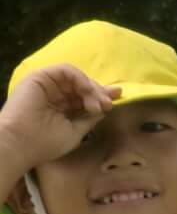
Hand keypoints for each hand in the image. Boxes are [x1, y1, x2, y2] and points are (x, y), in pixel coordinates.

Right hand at [0, 66, 121, 174]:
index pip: (84, 97)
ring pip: (77, 78)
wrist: (21, 143)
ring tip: (97, 104)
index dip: (100, 96)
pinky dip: (81, 79)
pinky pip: (66, 70)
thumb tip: (106, 106)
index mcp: (61, 107)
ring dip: (92, 89)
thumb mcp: (76, 131)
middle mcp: (54, 94)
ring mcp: (47, 85)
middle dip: (99, 93)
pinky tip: (87, 92)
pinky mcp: (40, 77)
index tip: (116, 99)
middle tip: (108, 105)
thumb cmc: (46, 143)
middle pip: (83, 86)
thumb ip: (90, 117)